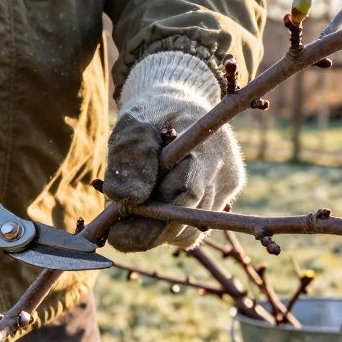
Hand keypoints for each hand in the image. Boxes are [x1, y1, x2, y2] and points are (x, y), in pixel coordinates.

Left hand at [103, 52, 244, 251]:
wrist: (176, 107)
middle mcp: (224, 170)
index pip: (185, 194)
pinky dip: (167, 229)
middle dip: (147, 229)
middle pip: (186, 219)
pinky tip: (150, 213)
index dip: (150, 220)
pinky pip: (192, 230)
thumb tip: (129, 199)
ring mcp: (227, 188)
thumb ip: (129, 155)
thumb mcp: (132, 124)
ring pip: (189, 231)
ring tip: (131, 212)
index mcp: (207, 144)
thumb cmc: (150, 114)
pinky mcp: (222, 202)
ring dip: (155, 230)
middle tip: (114, 229)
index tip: (115, 234)